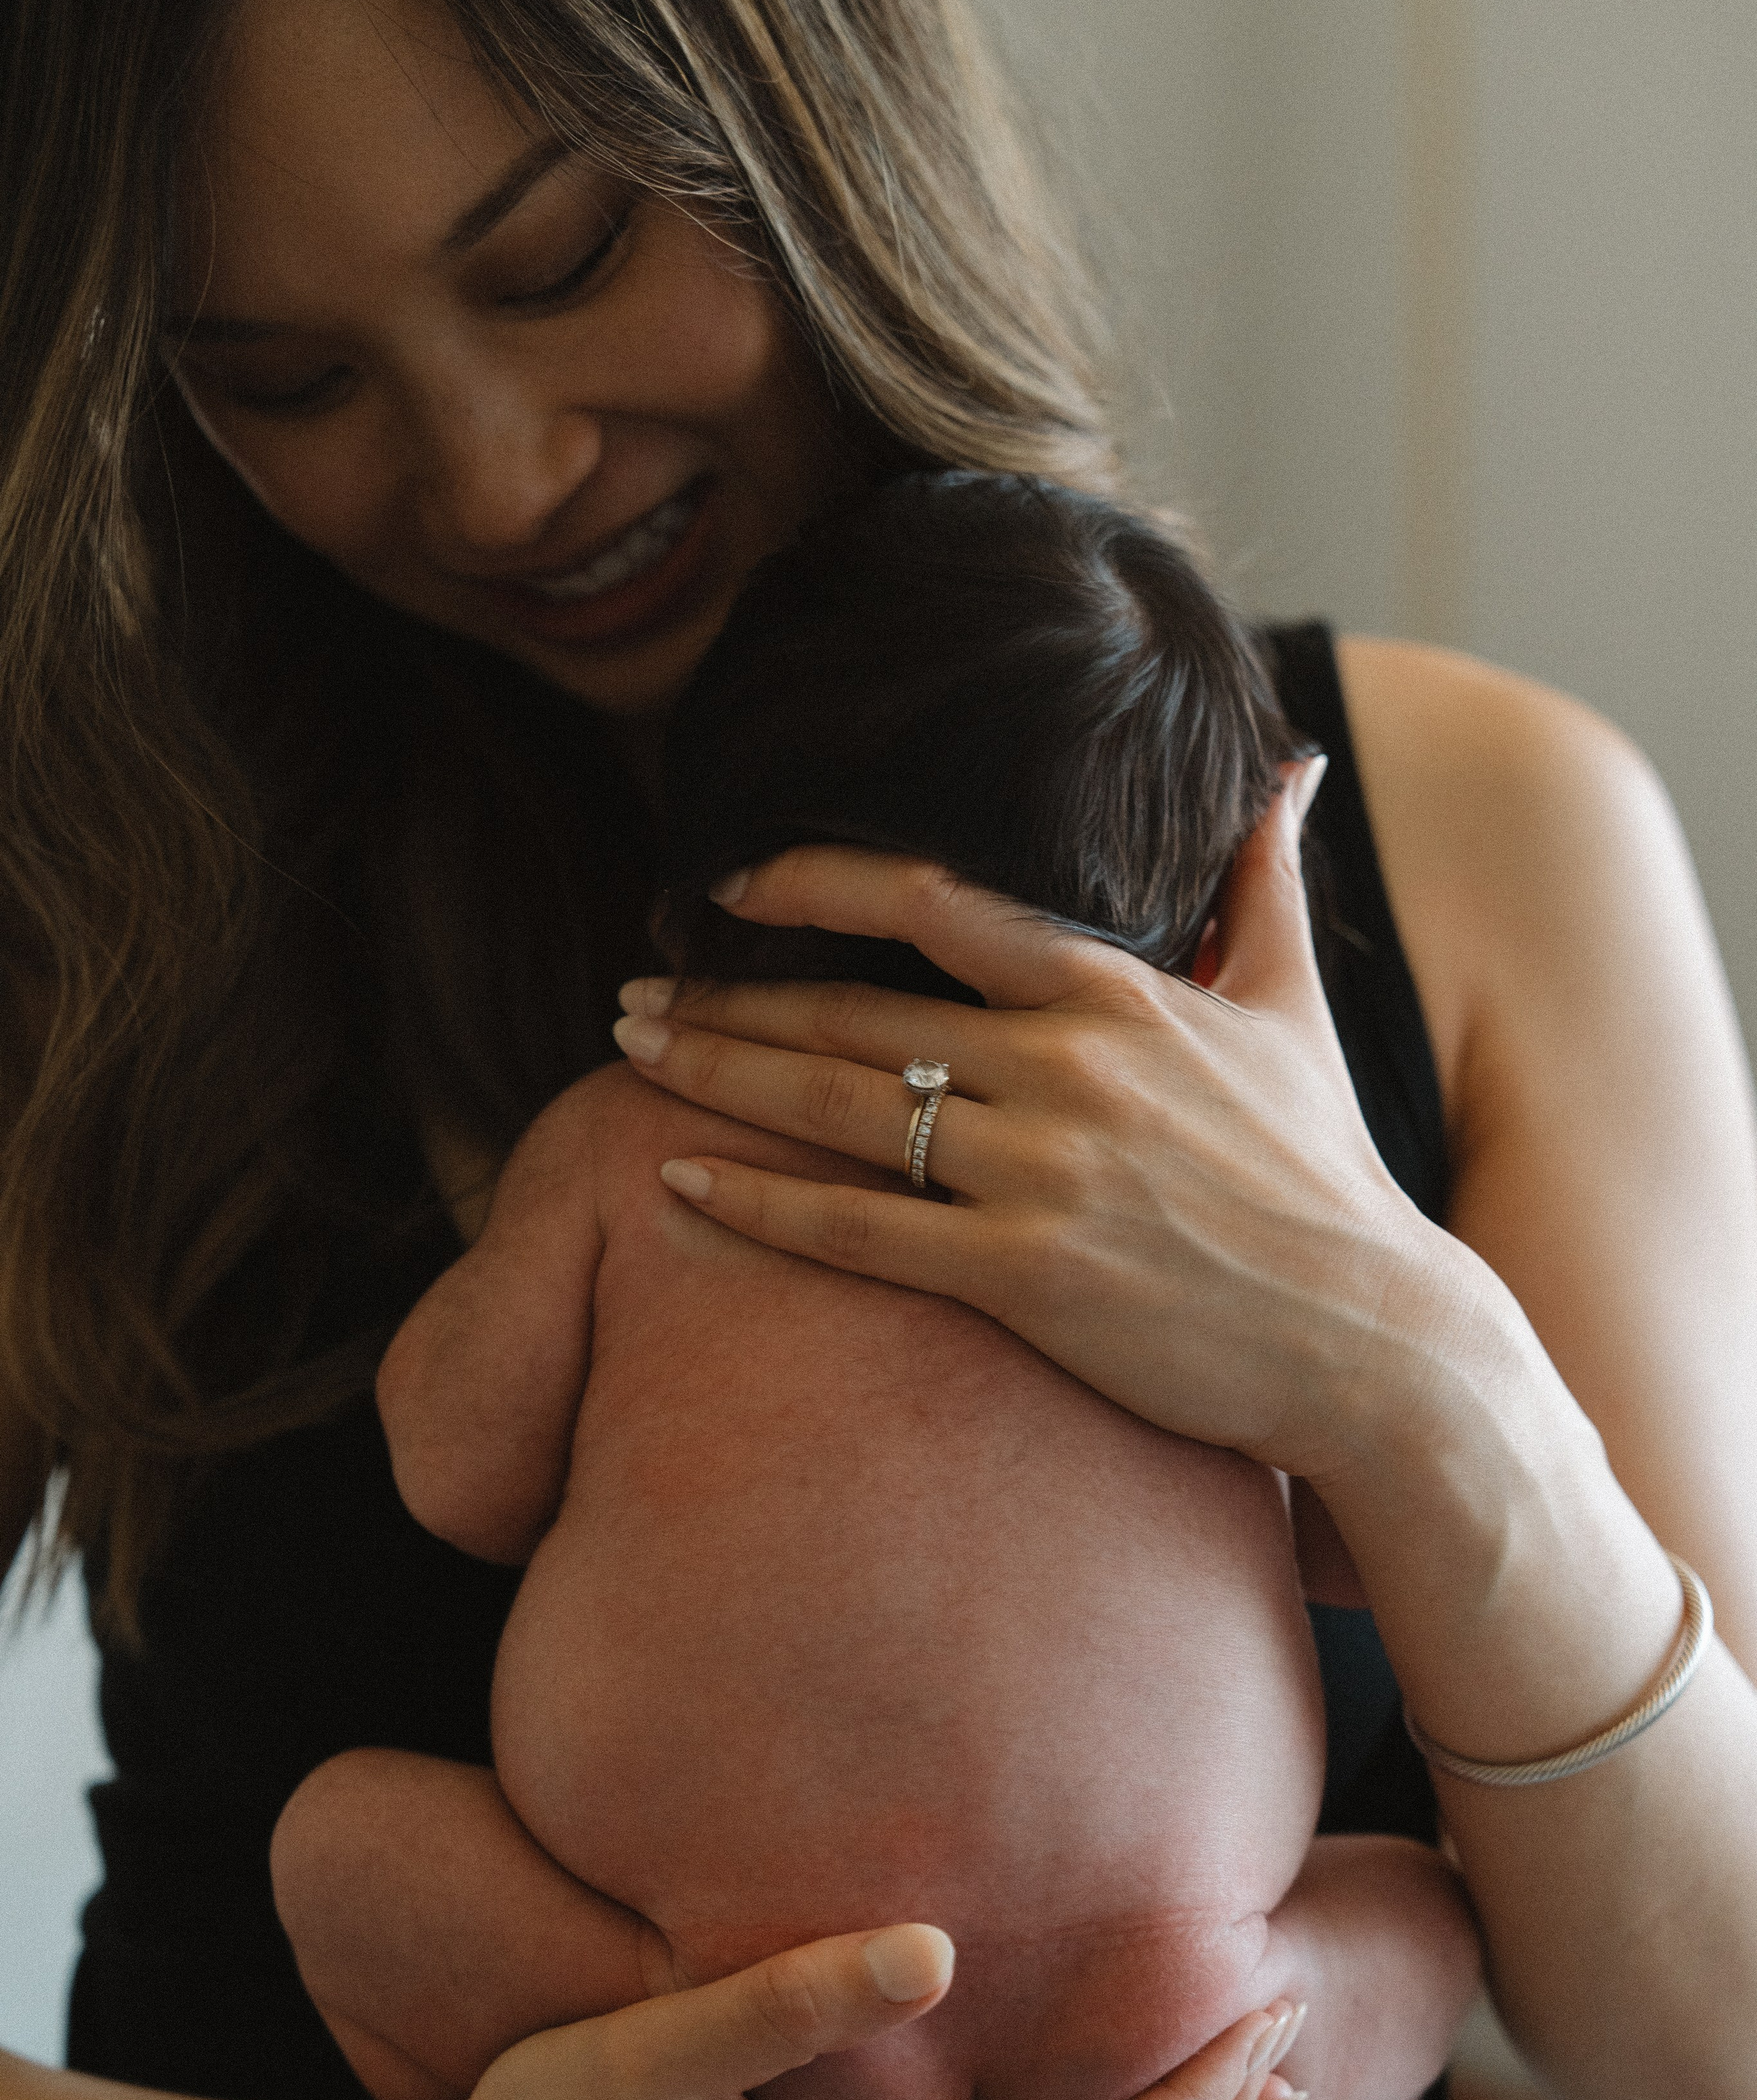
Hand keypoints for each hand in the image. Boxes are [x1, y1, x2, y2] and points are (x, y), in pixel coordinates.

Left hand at [613, 766, 1480, 1484]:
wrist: (1374, 1336)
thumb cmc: (1326, 1170)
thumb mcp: (1296, 1003)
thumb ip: (1264, 877)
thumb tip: (1294, 762)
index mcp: (1115, 990)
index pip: (932, 904)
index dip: (815, 883)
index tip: (730, 883)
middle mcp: (1067, 1066)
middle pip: (855, 1014)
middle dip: (726, 1001)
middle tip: (626, 993)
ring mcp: (1042, 1172)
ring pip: (840, 1109)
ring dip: (718, 1078)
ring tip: (627, 1058)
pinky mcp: (1027, 1278)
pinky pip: (860, 1234)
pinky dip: (760, 1204)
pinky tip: (678, 1180)